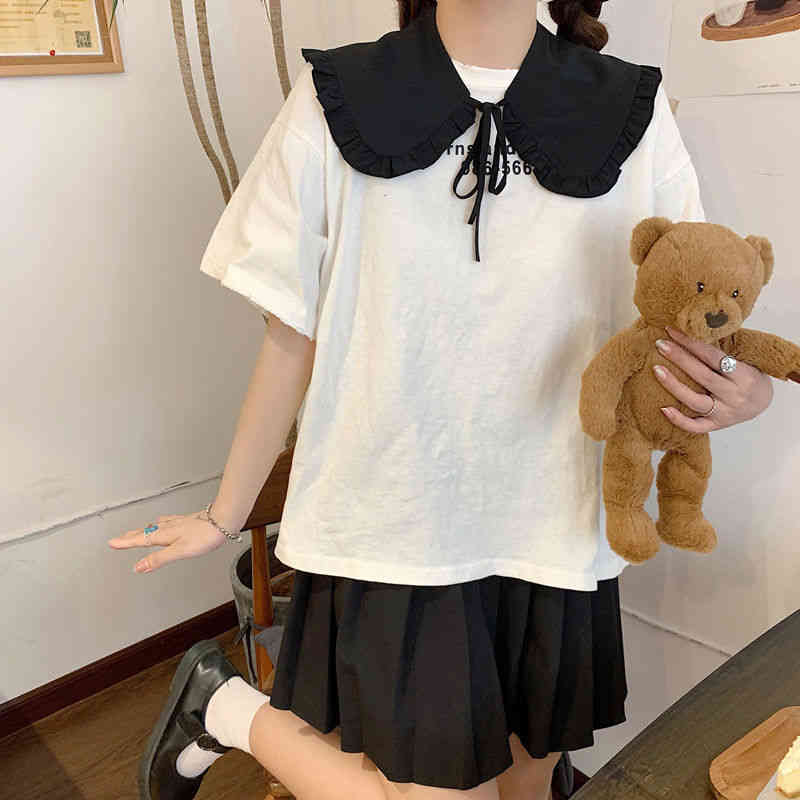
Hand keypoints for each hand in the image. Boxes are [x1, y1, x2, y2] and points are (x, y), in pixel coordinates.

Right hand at [107, 510, 226, 572]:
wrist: (223, 520)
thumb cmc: (206, 535)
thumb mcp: (180, 551)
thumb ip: (159, 559)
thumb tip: (139, 567)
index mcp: (164, 535)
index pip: (140, 540)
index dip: (125, 543)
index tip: (112, 543)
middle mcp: (169, 527)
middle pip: (145, 532)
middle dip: (131, 536)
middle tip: (119, 539)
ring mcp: (178, 523)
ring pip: (155, 527)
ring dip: (143, 530)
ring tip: (135, 533)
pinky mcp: (187, 521)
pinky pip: (167, 522)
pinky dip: (158, 524)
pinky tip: (162, 522)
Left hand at [652, 325, 772, 432]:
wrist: (763, 402)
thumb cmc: (749, 375)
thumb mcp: (744, 360)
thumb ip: (722, 351)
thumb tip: (694, 328)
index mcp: (743, 375)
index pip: (713, 356)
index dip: (691, 342)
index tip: (672, 330)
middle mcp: (733, 395)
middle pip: (702, 375)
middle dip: (679, 358)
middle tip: (660, 344)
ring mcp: (724, 412)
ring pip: (695, 401)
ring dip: (674, 385)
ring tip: (656, 369)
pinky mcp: (716, 425)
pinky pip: (696, 426)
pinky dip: (679, 420)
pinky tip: (663, 409)